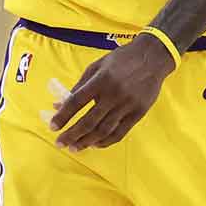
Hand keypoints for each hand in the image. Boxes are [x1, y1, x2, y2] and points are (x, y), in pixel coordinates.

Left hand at [49, 36, 175, 150]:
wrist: (152, 58)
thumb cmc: (121, 60)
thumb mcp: (96, 67)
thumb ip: (79, 86)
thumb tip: (59, 104)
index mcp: (101, 80)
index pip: (77, 101)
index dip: (63, 115)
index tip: (53, 126)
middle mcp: (113, 94)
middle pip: (89, 120)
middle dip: (72, 134)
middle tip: (60, 143)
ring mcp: (127, 105)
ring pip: (104, 130)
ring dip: (87, 141)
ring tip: (74, 147)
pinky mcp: (138, 113)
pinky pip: (120, 132)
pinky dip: (106, 141)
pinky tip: (95, 144)